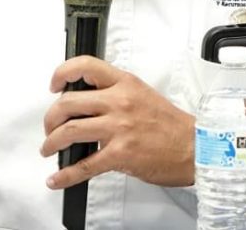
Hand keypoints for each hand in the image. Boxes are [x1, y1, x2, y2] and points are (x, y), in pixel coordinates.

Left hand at [41, 56, 194, 189]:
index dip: (62, 73)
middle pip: (69, 102)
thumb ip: (116, 93)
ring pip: (70, 131)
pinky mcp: (120, 154)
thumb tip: (88, 101)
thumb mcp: (143, 94)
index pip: (86, 66)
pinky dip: (65, 174)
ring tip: (49, 148)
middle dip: (51, 117)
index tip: (55, 84)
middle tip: (50, 126)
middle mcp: (120, 102)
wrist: (196, 147)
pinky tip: (57, 178)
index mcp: (125, 83)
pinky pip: (84, 165)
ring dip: (52, 142)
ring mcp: (119, 128)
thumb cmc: (172, 125)